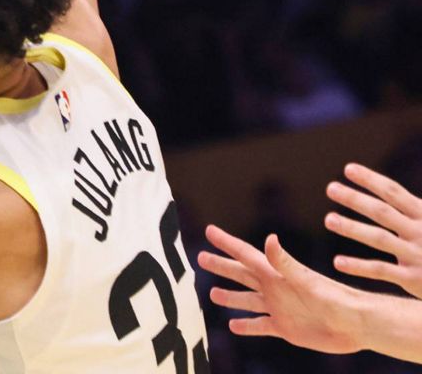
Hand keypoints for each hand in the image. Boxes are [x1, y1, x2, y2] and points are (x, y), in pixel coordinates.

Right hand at [198, 225, 365, 354]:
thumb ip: (286, 263)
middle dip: (221, 266)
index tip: (209, 231)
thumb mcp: (308, 281)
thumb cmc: (337, 300)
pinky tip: (234, 326)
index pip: (246, 254)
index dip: (226, 243)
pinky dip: (247, 326)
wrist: (358, 325)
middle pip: (241, 275)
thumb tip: (269, 239)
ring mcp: (278, 308)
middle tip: (200, 257)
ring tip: (212, 294)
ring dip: (230, 297)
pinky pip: (260, 325)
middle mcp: (274, 288)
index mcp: (276, 274)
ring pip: (247, 300)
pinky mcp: (285, 327)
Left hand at [325, 162, 421, 297]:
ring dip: (353, 228)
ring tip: (329, 220)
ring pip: (380, 239)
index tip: (348, 169)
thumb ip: (413, 207)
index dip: (371, 180)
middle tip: (330, 188)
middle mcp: (421, 232)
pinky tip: (337, 262)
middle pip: (383, 212)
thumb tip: (391, 189)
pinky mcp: (413, 278)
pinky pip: (382, 270)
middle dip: (356, 199)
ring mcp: (417, 255)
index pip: (395, 193)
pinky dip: (359, 267)